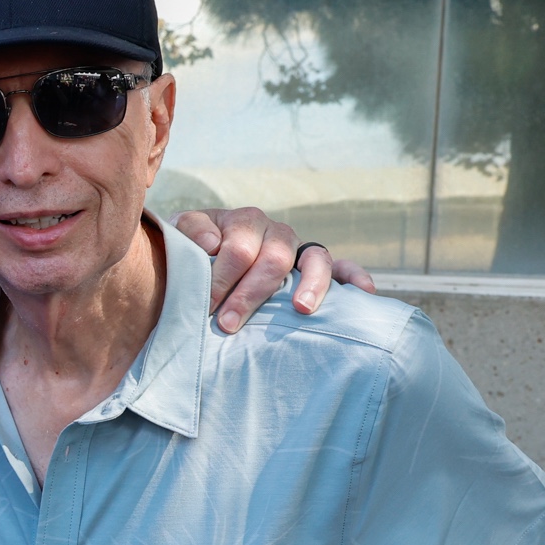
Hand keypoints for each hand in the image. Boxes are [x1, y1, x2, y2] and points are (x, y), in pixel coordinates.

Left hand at [171, 209, 376, 332]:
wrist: (198, 256)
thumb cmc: (190, 252)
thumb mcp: (181, 236)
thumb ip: (190, 233)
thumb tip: (212, 244)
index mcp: (242, 221)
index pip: (238, 248)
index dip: (221, 278)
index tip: (206, 306)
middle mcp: (274, 231)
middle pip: (273, 259)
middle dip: (250, 294)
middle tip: (228, 323)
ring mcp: (298, 248)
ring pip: (314, 259)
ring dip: (310, 285)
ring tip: (301, 309)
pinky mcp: (315, 266)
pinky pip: (341, 267)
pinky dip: (354, 276)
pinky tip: (363, 292)